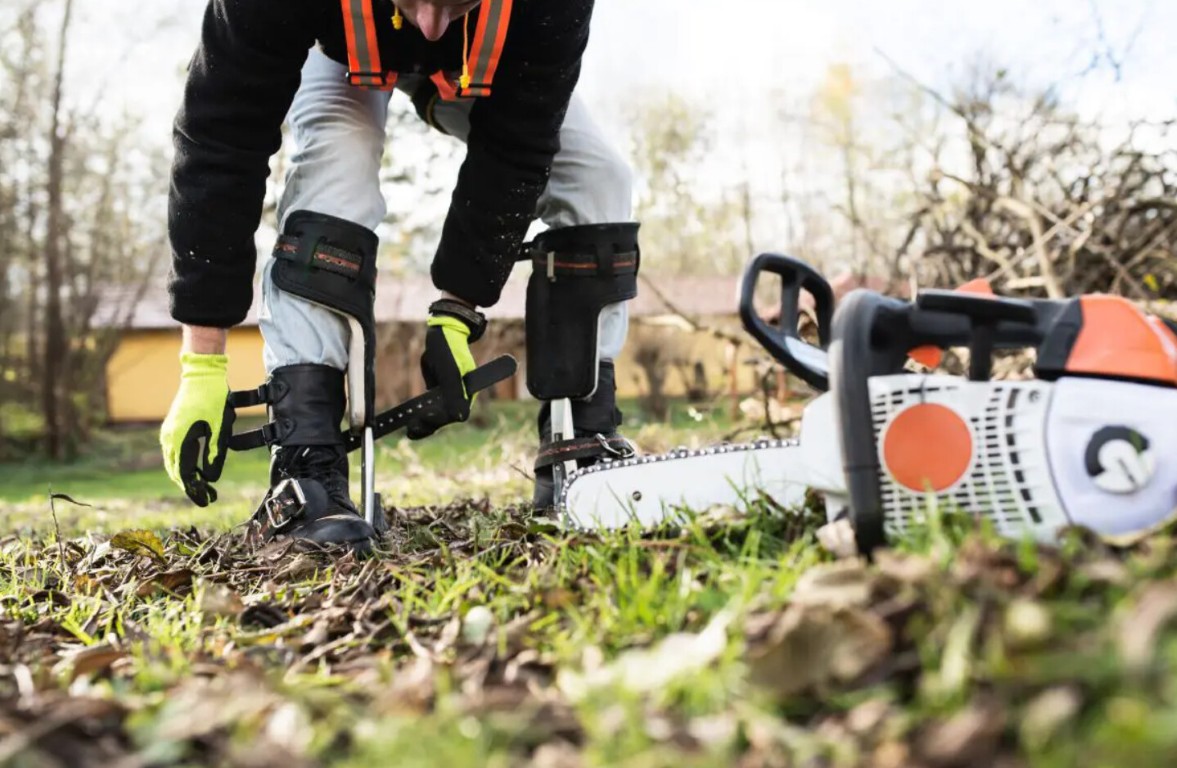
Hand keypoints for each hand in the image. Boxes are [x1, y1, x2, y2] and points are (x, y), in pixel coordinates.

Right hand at [160, 352, 234, 505]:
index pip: (185, 474)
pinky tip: (197, 470)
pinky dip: (184, 465)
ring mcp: (168, 432)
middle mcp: (169, 437)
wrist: (201, 374)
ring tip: (205, 488)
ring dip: (188, 477)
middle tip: (209, 498)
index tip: (207, 501)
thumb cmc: (214, 398)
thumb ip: (215, 452)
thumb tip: (211, 477)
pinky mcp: (172, 428)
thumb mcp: (221, 427)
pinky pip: (174, 454)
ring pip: (174, 464)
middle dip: (192, 487)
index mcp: (180, 438)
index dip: (196, 490)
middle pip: (177, 472)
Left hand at [407, 314, 477, 438]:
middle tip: (410, 430)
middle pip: (445, 417)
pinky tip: (409, 420)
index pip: (454, 414)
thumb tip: (460, 418)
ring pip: (437, 414)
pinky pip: (431, 405)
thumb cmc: (449, 347)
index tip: (423, 417)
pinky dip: (421, 413)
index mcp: (466, 392)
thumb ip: (454, 394)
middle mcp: (459, 396)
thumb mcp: (450, 370)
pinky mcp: (439, 389)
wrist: (442, 332)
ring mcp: (449, 393)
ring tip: (409, 431)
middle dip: (428, 425)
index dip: (439, 419)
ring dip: (423, 423)